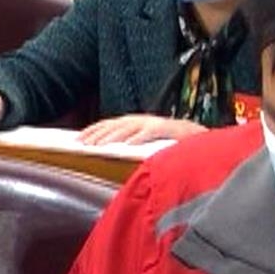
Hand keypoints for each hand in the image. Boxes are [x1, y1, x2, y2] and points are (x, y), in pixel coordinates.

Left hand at [78, 114, 203, 146]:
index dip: (92, 131)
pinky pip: (150, 132)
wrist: (197, 137)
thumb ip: (127, 145)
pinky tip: (128, 145)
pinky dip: (139, 138)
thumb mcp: (143, 142)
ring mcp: (153, 123)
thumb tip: (105, 153)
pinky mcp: (167, 128)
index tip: (77, 140)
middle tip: (83, 145)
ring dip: (112, 136)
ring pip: (129, 128)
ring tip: (99, 146)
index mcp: (134, 122)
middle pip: (114, 125)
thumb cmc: (168, 142)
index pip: (108, 124)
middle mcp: (141, 120)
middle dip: (97, 134)